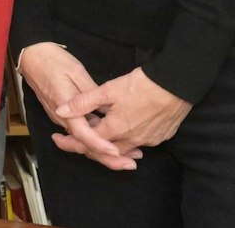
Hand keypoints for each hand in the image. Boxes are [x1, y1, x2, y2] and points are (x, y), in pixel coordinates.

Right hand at [15, 42, 138, 170]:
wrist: (32, 56)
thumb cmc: (53, 61)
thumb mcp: (76, 72)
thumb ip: (91, 94)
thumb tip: (107, 109)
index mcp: (64, 107)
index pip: (82, 133)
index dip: (99, 144)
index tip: (117, 152)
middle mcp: (62, 118)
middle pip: (84, 144)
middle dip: (106, 157)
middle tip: (131, 164)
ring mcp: (61, 118)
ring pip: (83, 140)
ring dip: (103, 150)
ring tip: (128, 155)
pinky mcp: (64, 115)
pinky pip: (81, 132)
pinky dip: (96, 139)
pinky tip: (112, 140)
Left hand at [67, 67, 192, 156]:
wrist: (176, 84)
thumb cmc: (141, 85)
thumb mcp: (108, 90)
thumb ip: (83, 102)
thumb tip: (60, 110)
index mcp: (115, 130)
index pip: (88, 143)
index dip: (71, 142)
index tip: (58, 139)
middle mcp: (131, 140)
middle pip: (105, 151)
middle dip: (88, 147)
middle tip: (74, 139)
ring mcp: (148, 140)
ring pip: (123, 148)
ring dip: (109, 145)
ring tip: (97, 136)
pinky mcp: (161, 137)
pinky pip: (140, 143)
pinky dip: (128, 141)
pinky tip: (125, 131)